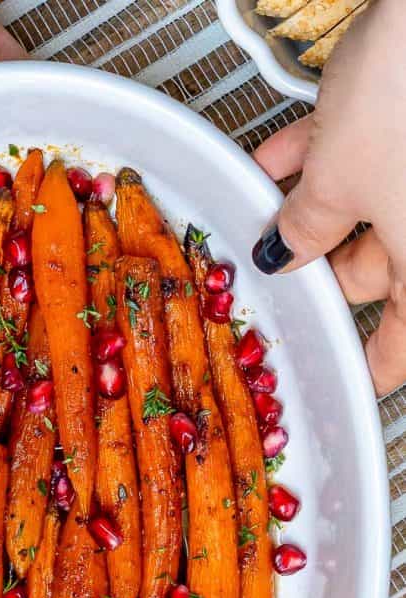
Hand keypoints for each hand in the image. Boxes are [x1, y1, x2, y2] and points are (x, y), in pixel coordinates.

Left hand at [251, 0, 405, 395]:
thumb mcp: (339, 181)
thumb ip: (308, 228)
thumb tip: (289, 253)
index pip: (403, 348)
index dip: (365, 367)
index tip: (338, 379)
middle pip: (381, 274)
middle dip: (317, 268)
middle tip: (272, 269)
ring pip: (373, 211)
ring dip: (312, 209)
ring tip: (265, 205)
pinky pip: (376, 159)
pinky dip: (332, 158)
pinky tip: (281, 157)